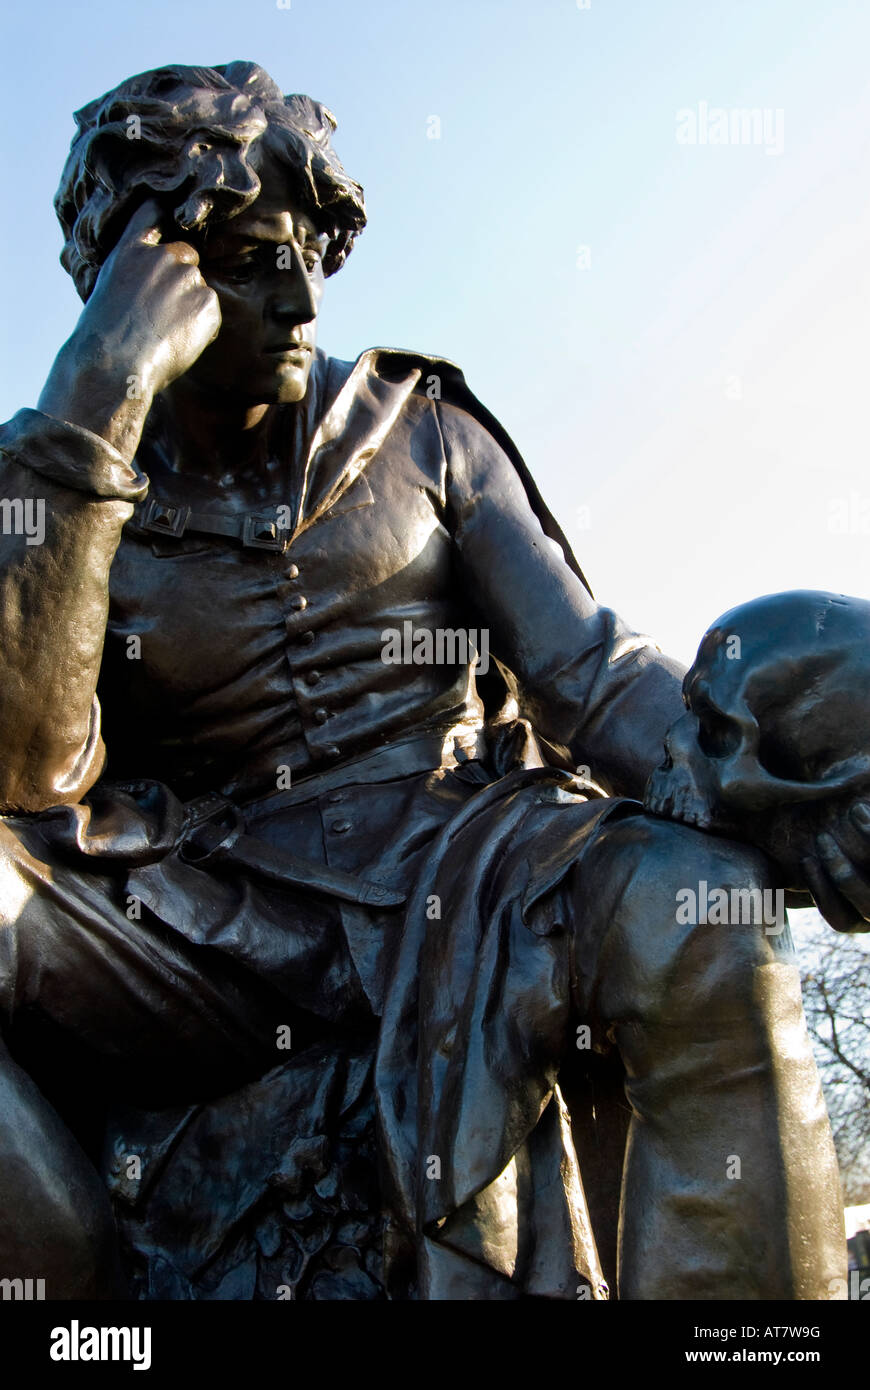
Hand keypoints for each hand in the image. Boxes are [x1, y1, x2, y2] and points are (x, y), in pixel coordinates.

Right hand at [74, 197, 221, 396]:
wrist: (112, 365)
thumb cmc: (103, 339)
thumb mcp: (107, 290)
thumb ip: (133, 272)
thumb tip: (153, 282)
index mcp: (130, 249)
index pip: (152, 212)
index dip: (163, 216)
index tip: (168, 221)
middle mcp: (161, 256)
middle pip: (186, 256)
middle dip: (180, 279)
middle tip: (161, 314)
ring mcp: (186, 277)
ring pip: (199, 288)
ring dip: (190, 308)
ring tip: (164, 334)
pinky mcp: (206, 302)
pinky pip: (211, 314)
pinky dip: (202, 330)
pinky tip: (177, 343)